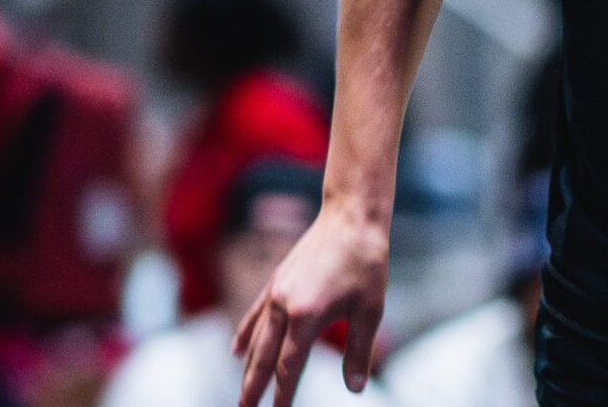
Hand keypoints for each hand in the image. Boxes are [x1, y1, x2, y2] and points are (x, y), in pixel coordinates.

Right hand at [232, 205, 388, 406]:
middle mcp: (283, 306)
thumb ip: (359, 351)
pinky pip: (255, 316)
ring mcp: (276, 293)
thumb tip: (356, 388)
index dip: (282, 395)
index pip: (288, 368)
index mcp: (306, 316)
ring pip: (256, 340)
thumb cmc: (367, 263)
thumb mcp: (370, 310)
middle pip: (263, 358)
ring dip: (248, 369)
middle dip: (253, 389)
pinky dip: (245, 336)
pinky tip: (237, 352)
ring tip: (243, 394)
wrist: (351, 217)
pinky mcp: (276, 282)